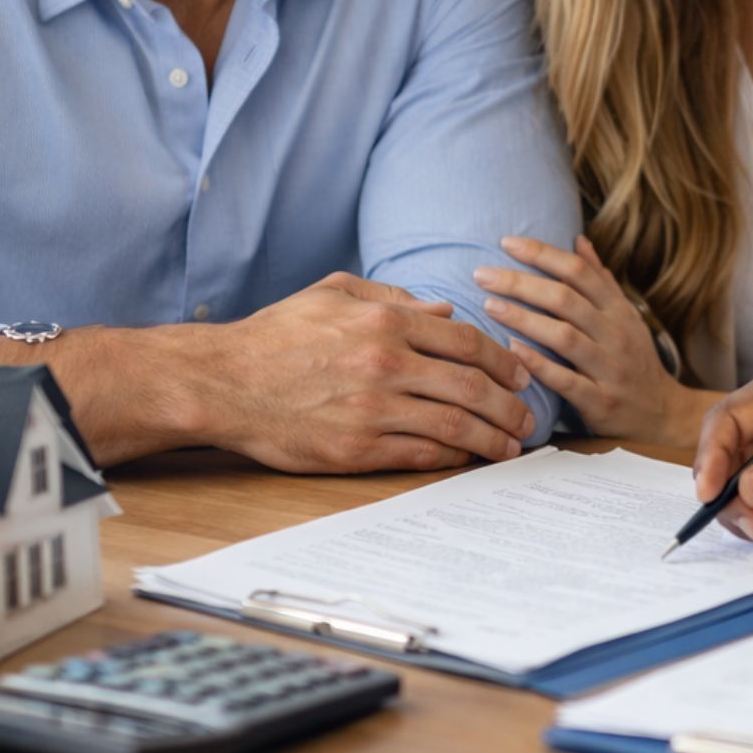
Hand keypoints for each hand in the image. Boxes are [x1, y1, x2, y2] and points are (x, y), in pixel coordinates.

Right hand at [191, 272, 535, 472]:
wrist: (223, 383)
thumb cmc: (276, 335)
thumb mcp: (333, 294)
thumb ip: (392, 297)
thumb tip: (445, 310)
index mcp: (385, 321)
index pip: (467, 341)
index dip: (503, 361)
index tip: (521, 375)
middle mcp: (386, 363)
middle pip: (473, 387)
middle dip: (511, 406)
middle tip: (529, 419)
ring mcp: (373, 409)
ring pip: (455, 425)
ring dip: (492, 438)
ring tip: (511, 447)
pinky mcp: (357, 449)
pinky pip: (421, 454)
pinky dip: (453, 457)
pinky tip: (468, 458)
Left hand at [476, 235, 713, 446]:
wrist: (662, 414)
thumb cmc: (633, 360)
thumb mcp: (625, 317)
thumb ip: (600, 280)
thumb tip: (578, 239)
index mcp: (618, 310)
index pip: (579, 271)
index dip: (542, 254)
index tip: (506, 242)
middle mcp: (616, 334)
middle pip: (566, 299)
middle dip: (521, 283)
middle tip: (482, 274)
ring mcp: (610, 369)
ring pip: (564, 337)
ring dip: (524, 319)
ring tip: (489, 306)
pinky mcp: (601, 402)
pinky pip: (566, 381)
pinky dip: (538, 364)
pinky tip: (511, 350)